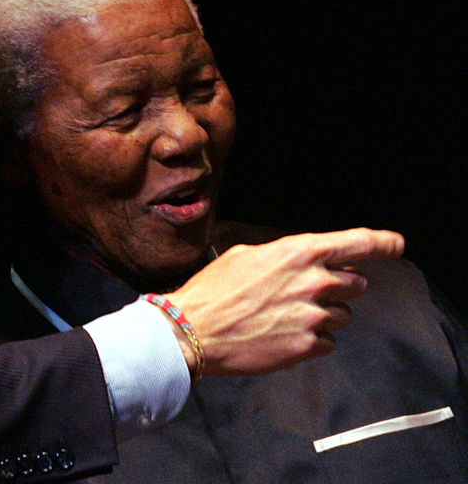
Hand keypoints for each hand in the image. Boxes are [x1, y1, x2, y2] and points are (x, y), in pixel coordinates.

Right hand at [166, 228, 403, 375]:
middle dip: (341, 286)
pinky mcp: (306, 346)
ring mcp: (313, 316)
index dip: (383, 243)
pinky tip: (284, 335)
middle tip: (312, 292)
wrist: (193, 329)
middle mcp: (314, 282)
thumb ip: (283, 256)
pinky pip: (328, 343)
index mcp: (299, 252)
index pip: (358, 243)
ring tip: (289, 317)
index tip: (396, 246)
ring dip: (324, 315)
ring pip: (343, 315)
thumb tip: (299, 262)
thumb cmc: (213, 290)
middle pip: (357, 283)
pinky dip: (312, 340)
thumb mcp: (246, 255)